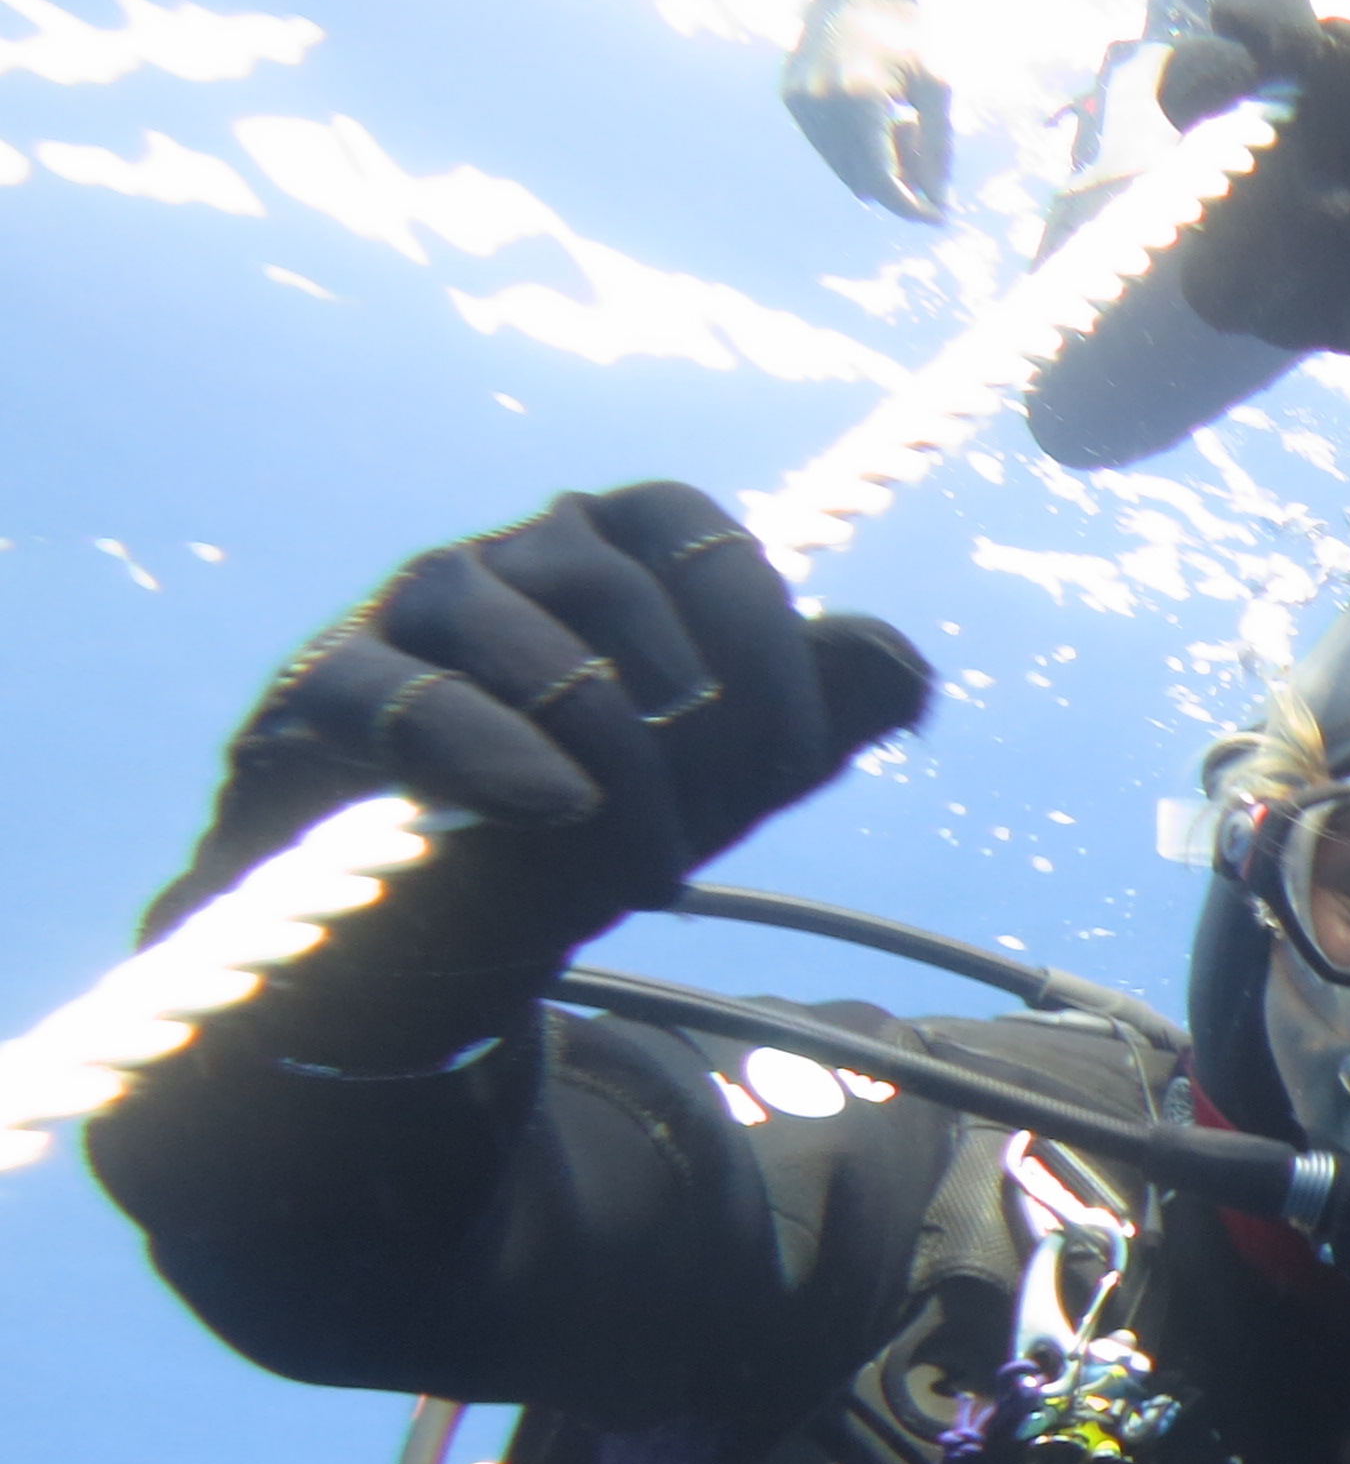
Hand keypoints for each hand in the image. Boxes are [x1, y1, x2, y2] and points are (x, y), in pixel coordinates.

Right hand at [156, 484, 929, 1069]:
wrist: (431, 922)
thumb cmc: (590, 819)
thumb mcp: (724, 776)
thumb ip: (822, 714)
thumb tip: (910, 669)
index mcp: (611, 548)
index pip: (706, 541)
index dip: (765, 646)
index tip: (792, 761)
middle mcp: (510, 553)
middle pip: (623, 595)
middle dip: (693, 727)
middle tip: (716, 834)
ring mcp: (411, 609)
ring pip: (532, 646)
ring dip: (616, 768)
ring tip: (650, 872)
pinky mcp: (326, 687)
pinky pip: (414, 697)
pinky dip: (498, 754)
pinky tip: (557, 809)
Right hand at [784, 0, 951, 221]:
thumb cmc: (907, 32)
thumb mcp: (937, 84)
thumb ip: (939, 146)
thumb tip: (937, 203)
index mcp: (859, 97)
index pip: (882, 180)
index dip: (912, 206)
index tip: (938, 216)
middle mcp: (820, 101)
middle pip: (864, 180)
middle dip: (900, 176)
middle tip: (916, 132)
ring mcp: (799, 99)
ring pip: (844, 169)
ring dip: (876, 162)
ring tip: (894, 117)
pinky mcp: (790, 96)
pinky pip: (827, 148)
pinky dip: (853, 146)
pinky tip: (870, 109)